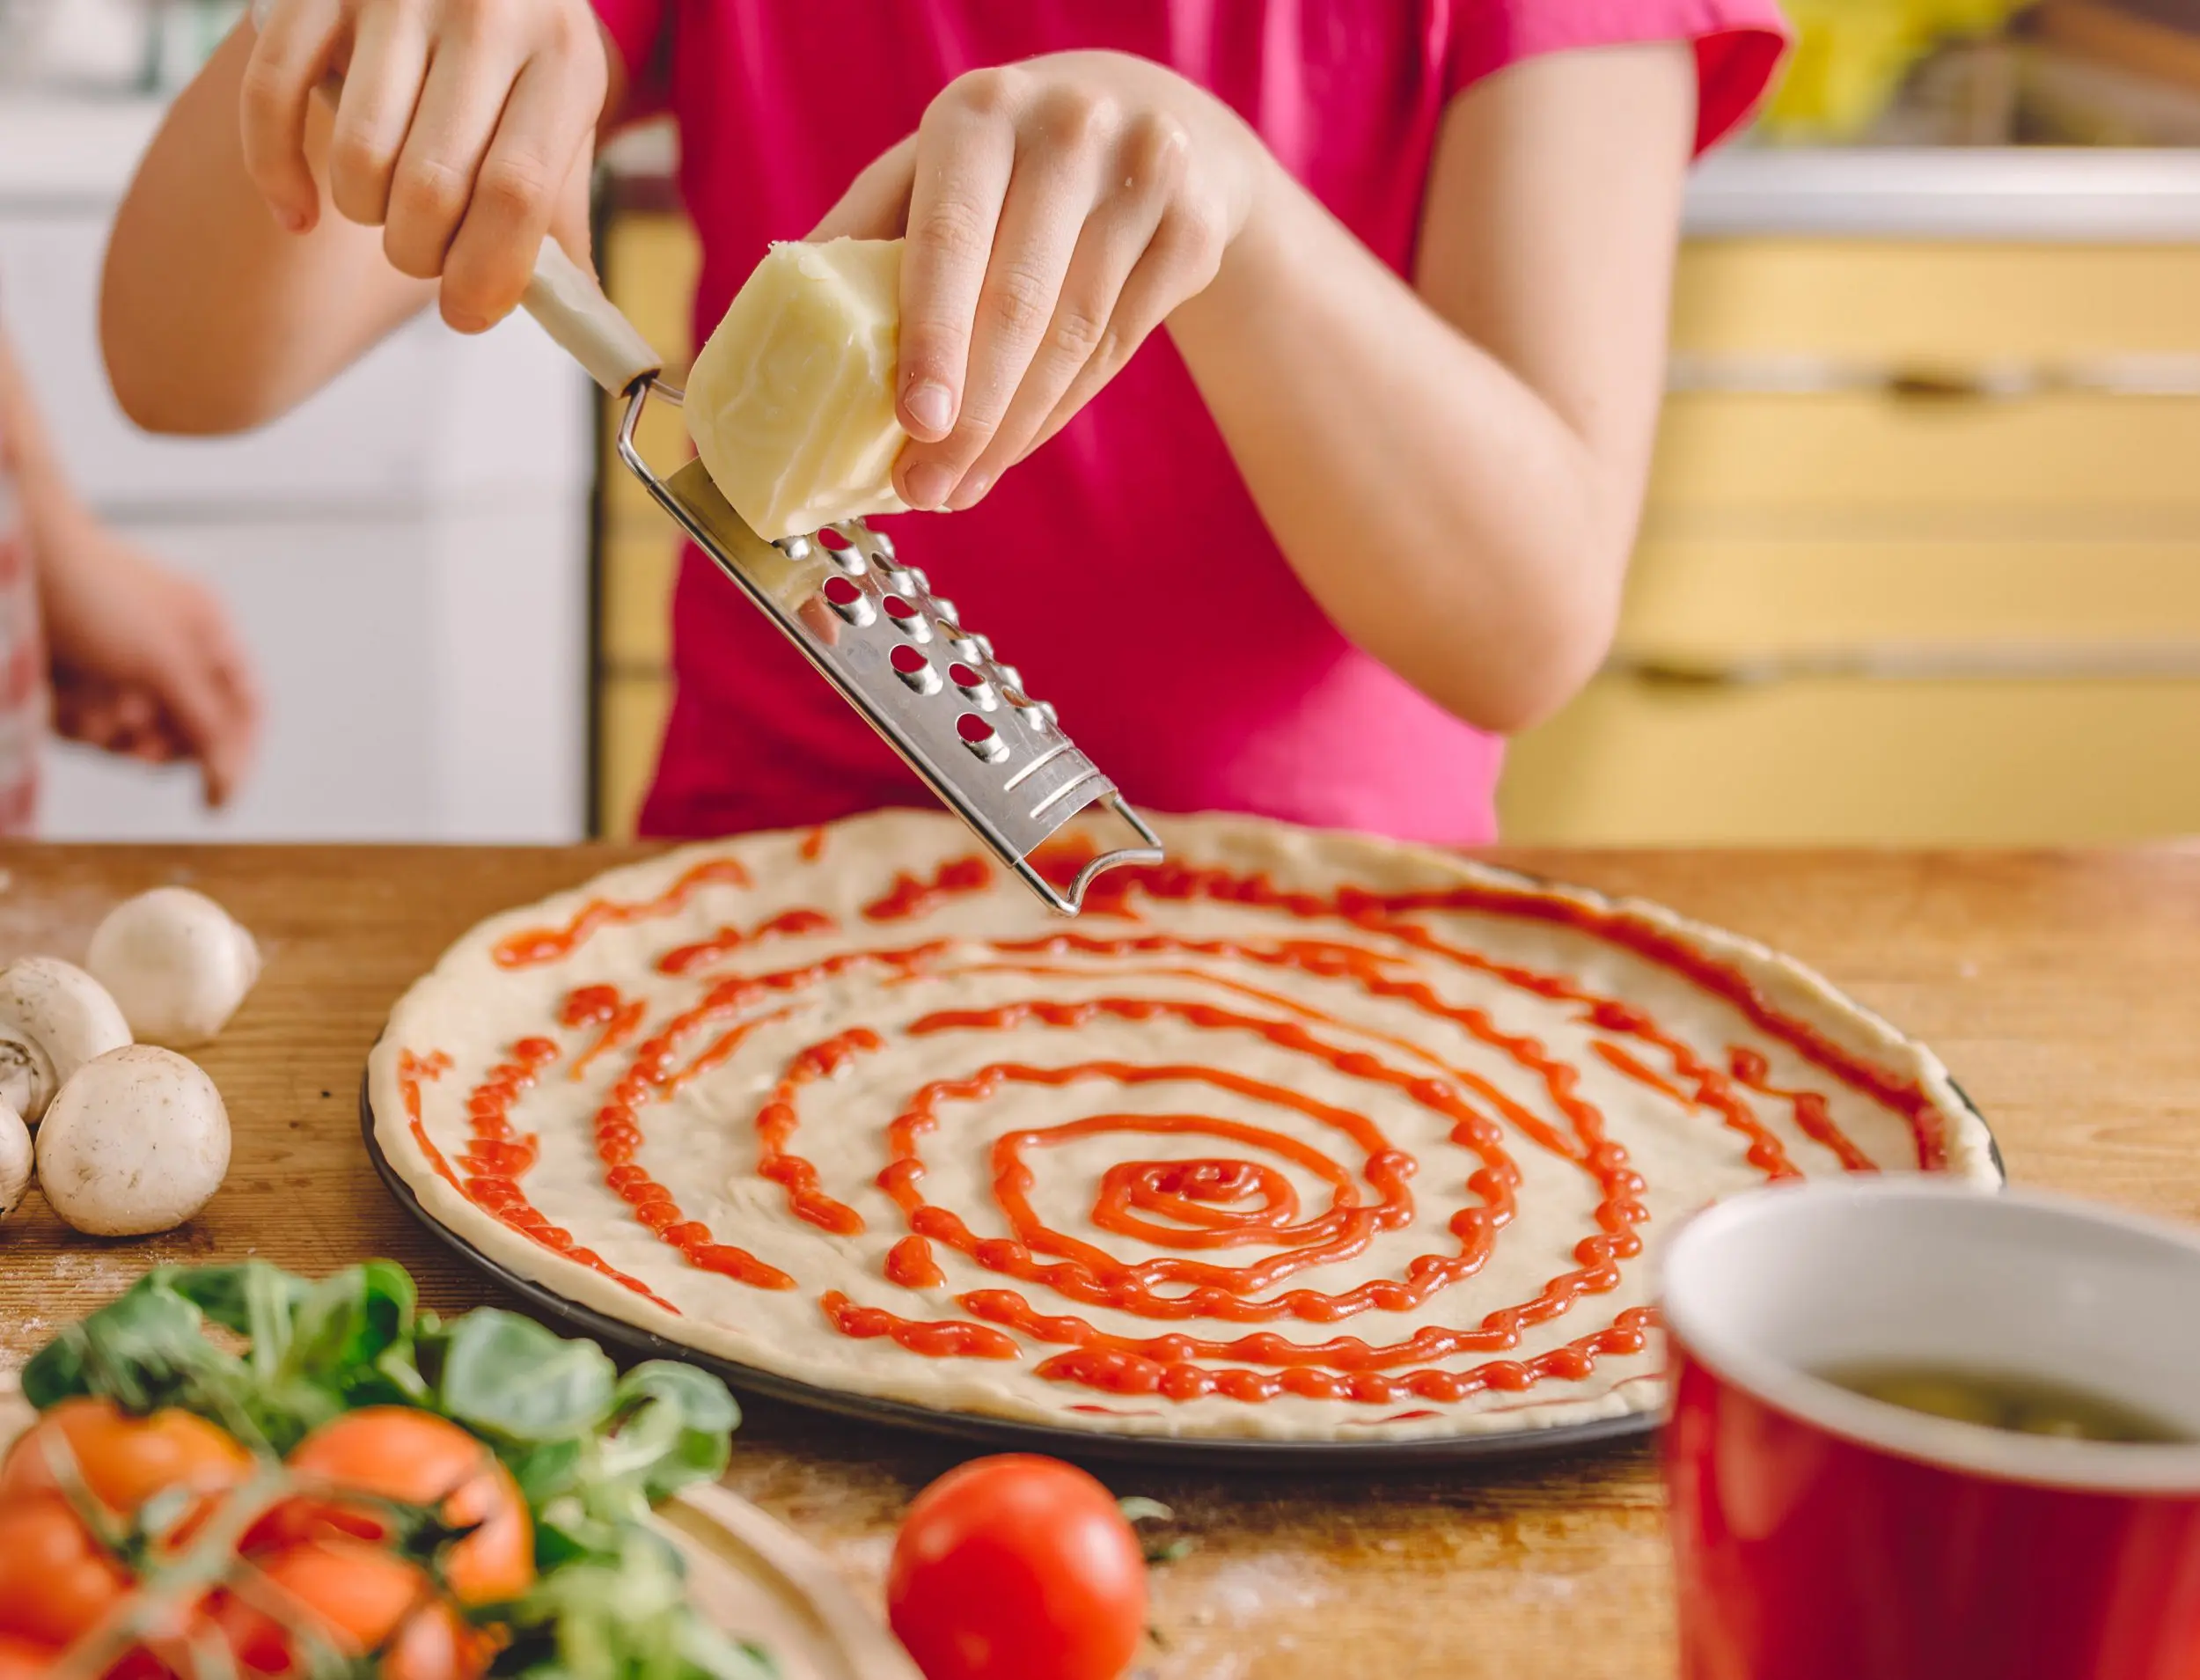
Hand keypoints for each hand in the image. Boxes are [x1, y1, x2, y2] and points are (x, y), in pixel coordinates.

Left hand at [38, 519, 261, 807]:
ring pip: (130, 738)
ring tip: (88, 699)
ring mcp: (118, 669)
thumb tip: (228, 786)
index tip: (214, 795)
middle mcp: (168, 653)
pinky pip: (85, 730)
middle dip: (157, 743)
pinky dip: (71, 720)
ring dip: (107, 731)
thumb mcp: (166, 662)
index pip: (243, 708)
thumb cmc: (95, 593)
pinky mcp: (72, 684)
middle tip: (136, 742)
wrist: (11, 559)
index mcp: (207, 634)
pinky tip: (59, 694)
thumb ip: (206, 727)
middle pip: (185, 734)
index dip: (235, 753)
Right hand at [240, 0, 608, 331]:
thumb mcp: (559, 115)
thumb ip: (558, 211)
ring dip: (364, 214)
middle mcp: (483, 14)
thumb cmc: (513, 55)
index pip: (517, 192)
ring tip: (386, 208)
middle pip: (432, 186)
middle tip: (425, 254)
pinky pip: (272, 96)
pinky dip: (276, 174)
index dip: (485, 274)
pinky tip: (298, 214)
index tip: (465, 313)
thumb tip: (576, 320)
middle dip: (420, 254)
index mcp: (561, 58)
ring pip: (359, 156)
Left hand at [812, 52, 1267, 512]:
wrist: (1150, 117)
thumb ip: (861, 241)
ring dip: (1011, 431)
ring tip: (960, 487)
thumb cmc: (1005, 163)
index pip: (952, 236)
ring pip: (1072, 340)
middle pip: (1019, 305)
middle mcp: (1070, 129)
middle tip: (925, 490)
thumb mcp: (927, 173)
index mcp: (979, 111)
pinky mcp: (1193, 229)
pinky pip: (1114, 349)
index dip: (932, 337)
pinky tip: (1015, 446)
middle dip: (970, 416)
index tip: (914, 423)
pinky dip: (1058, 412)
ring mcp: (1145, 175)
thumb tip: (775, 347)